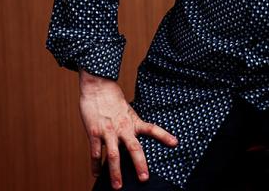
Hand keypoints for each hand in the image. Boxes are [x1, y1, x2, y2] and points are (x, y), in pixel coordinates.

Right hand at [79, 70, 177, 188]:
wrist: (98, 88)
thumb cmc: (114, 101)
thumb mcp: (129, 112)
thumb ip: (132, 127)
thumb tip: (135, 143)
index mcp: (133, 122)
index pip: (152, 129)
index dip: (164, 136)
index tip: (175, 143)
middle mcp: (123, 128)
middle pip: (133, 148)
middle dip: (139, 164)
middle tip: (144, 179)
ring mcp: (108, 131)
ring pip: (113, 155)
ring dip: (115, 172)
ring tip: (117, 186)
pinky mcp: (94, 133)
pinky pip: (95, 152)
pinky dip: (95, 165)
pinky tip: (96, 175)